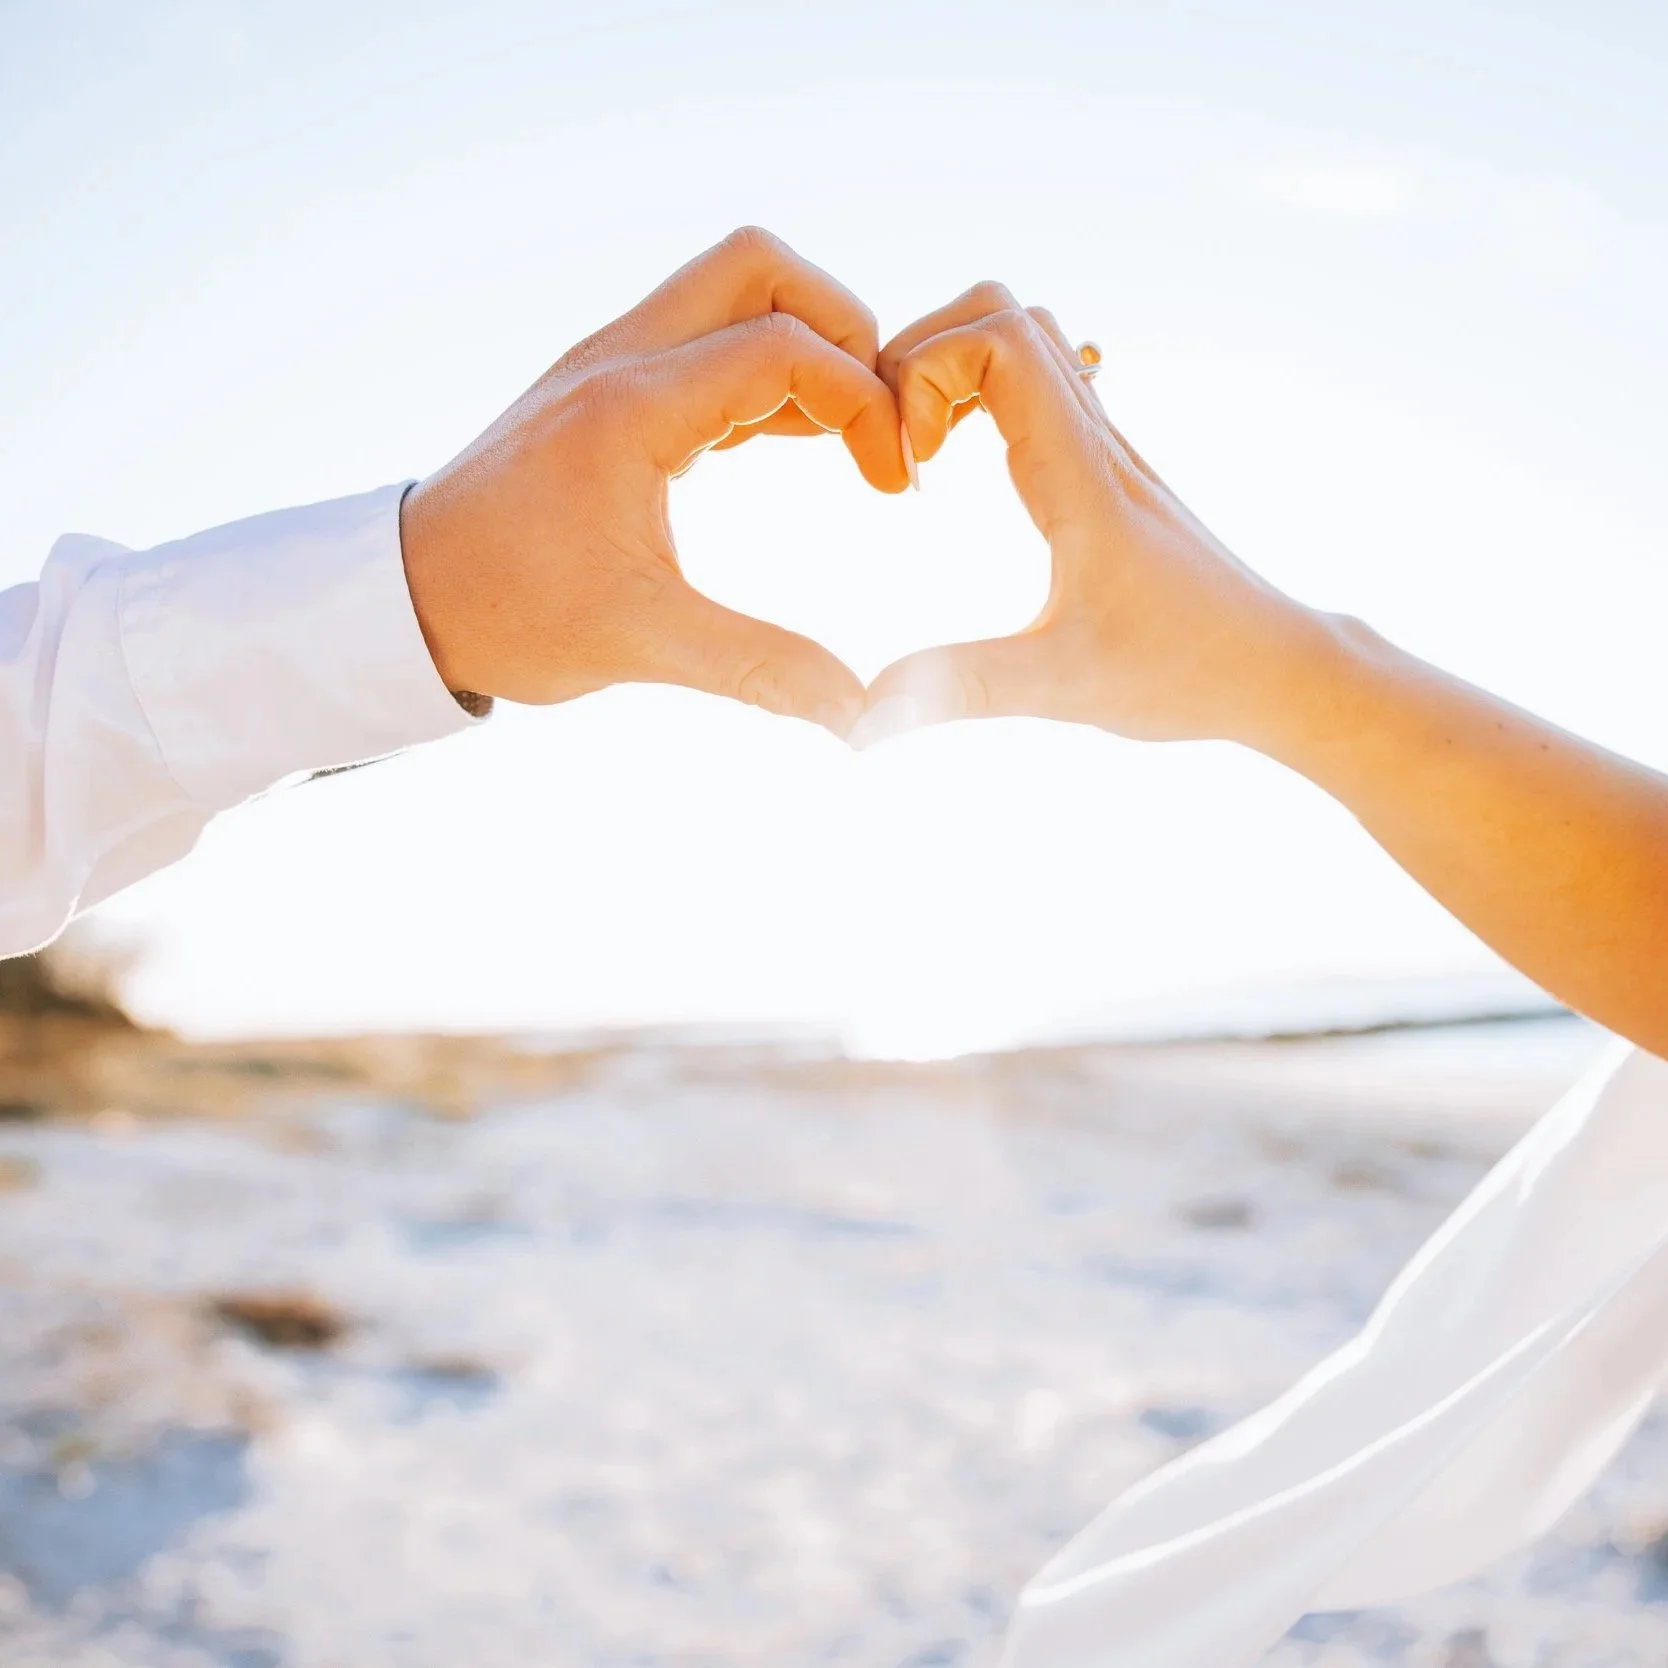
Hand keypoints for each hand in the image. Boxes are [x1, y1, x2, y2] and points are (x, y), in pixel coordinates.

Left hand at [400, 227, 909, 735]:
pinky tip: (784, 443)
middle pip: (761, 268)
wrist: (406, 600)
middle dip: (841, 328)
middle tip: (868, 423)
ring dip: (803, 345)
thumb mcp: (639, 644)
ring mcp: (608, 365)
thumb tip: (858, 713)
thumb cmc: (508, 615)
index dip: (864, 403)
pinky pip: (705, 340)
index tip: (891, 484)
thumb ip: (756, 667)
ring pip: (732, 290)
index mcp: (631, 407)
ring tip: (838, 442)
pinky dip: (761, 372)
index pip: (785, 347)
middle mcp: (619, 359)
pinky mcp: (607, 390)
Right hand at [854, 283, 1325, 748]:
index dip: (927, 373)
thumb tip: (863, 720)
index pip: (999, 341)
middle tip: (900, 448)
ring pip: (1025, 336)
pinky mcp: (1105, 468)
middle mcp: (1094, 439)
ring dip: (953, 366)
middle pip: (1002, 311)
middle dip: (923, 356)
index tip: (910, 463)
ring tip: (922, 450)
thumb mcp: (1062, 689)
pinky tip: (964, 467)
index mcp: (1079, 473)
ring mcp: (1104, 446)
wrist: (1273, 666)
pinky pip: (1039, 381)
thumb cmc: (1183, 672)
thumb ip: (960, 689)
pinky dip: (982, 392)